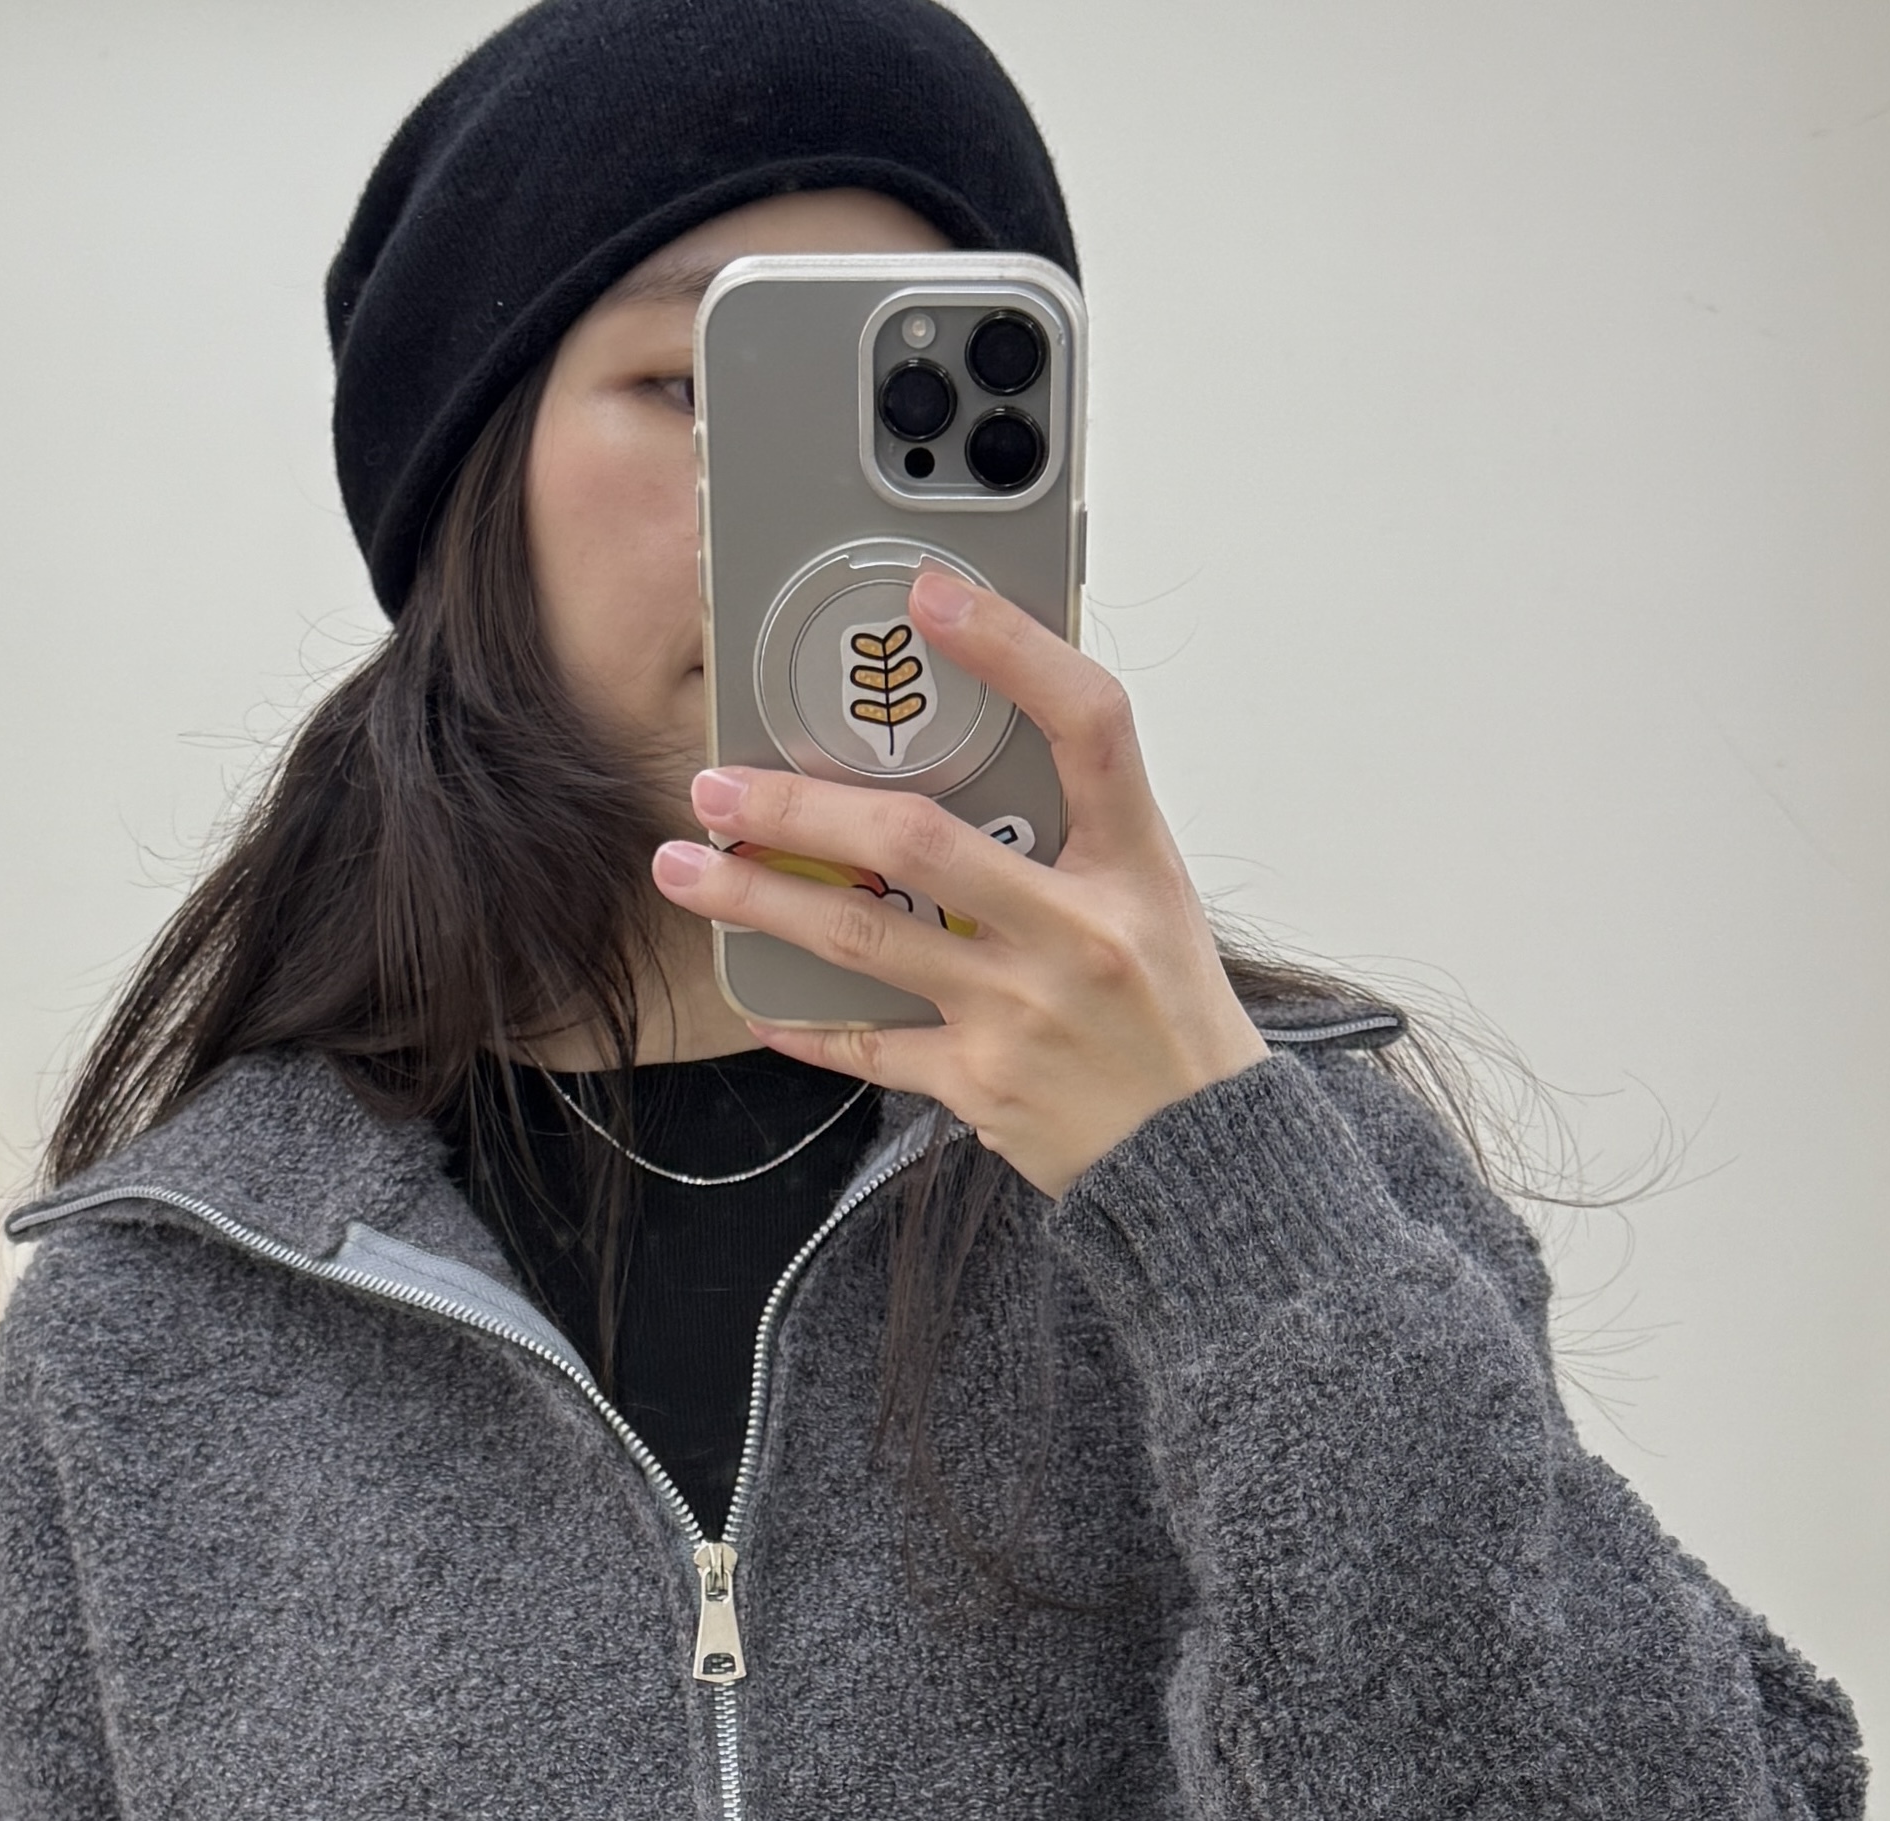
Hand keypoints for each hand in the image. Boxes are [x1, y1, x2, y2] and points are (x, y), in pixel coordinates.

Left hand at [651, 569, 1268, 1200]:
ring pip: (865, 938)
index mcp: (1134, 863)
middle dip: (801, 805)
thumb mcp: (1154, 898)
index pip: (1089, 722)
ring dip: (761, 899)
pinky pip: (869, 1047)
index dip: (1013, 650)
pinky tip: (756, 997)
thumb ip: (1075, 829)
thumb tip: (969, 757)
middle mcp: (1076, 931)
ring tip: (689, 869)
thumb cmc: (1170, 1015)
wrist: (1200, 1155)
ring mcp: (1022, 1012)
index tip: (932, 595)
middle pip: (919, 840)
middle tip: (720, 783)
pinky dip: (804, 1024)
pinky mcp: (982, 1085)